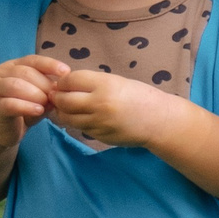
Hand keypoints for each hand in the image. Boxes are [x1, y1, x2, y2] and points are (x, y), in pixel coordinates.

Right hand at [0, 54, 67, 146]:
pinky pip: (10, 103)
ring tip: (46, 105)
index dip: (50, 64)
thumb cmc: (23, 110)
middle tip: (55, 98)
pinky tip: (38, 111)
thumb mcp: (39, 97)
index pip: (33, 60)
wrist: (1, 129)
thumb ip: (49, 90)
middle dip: (45, 84)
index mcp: (13, 66)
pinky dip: (27, 106)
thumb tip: (63, 88)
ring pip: (16, 85)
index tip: (66, 72)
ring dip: (36, 95)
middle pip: (26, 72)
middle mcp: (1, 73)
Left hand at [47, 70, 185, 150]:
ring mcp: (99, 122)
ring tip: (69, 107)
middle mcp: (99, 104)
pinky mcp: (100, 136)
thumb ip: (92, 83)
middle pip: (63, 100)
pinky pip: (80, 128)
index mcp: (105, 85)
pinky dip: (78, 122)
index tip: (64, 82)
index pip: (70, 80)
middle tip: (59, 95)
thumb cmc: (141, 96)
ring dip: (64, 112)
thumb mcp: (117, 81)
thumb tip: (65, 85)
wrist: (160, 121)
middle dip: (58, 97)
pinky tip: (86, 117)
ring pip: (67, 117)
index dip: (63, 81)